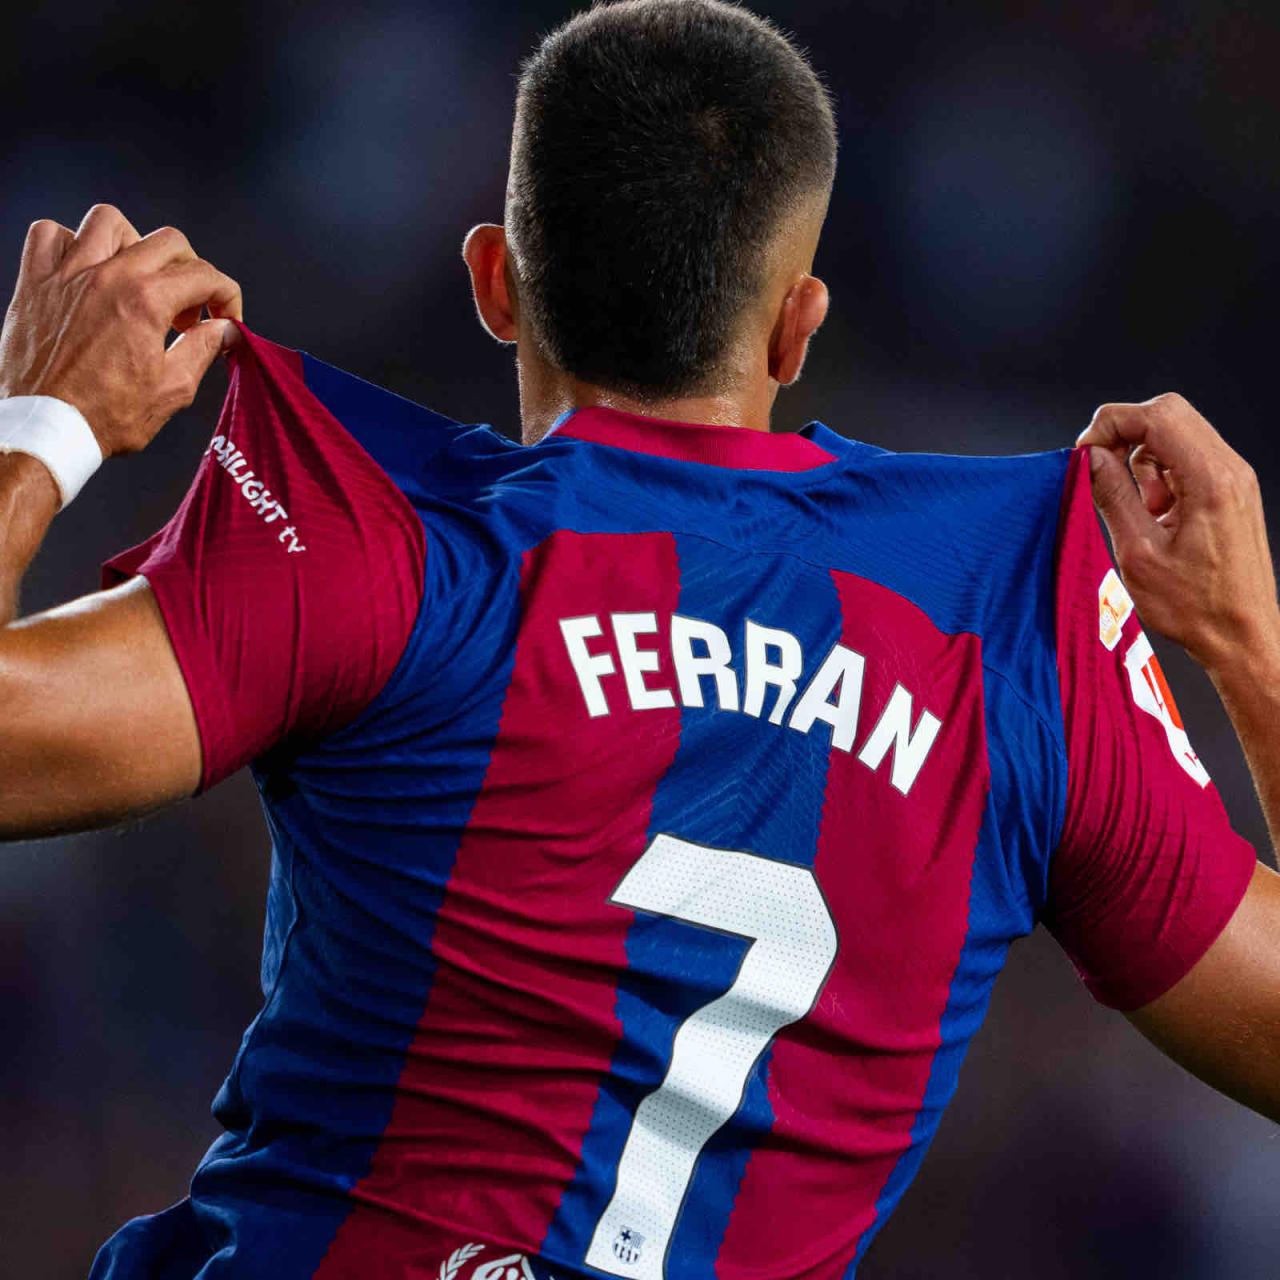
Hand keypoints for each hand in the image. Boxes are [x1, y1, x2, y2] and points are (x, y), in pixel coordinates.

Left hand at [0, 204, 242, 456]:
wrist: (44, 428)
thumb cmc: (104, 417)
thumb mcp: (170, 389)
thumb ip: (202, 350)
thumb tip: (224, 330)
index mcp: (145, 302)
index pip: (204, 276)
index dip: (227, 296)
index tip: (225, 318)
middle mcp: (107, 276)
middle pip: (167, 242)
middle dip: (191, 271)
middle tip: (186, 309)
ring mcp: (67, 274)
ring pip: (109, 222)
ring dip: (134, 245)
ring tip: (137, 278)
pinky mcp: (35, 282)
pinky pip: (49, 234)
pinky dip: (71, 244)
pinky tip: (85, 270)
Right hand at [1078, 392, 1279, 672]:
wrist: (1242, 634)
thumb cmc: (1195, 606)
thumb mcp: (1138, 553)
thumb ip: (1112, 496)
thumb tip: (1090, 459)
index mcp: (1210, 480)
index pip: (1156, 416)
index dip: (1111, 425)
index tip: (1084, 455)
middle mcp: (1229, 469)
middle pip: (1169, 413)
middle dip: (1125, 434)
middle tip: (1100, 471)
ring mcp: (1234, 478)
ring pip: (1177, 433)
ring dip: (1142, 458)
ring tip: (1139, 507)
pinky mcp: (1230, 490)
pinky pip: (1187, 459)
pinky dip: (1160, 474)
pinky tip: (1156, 513)